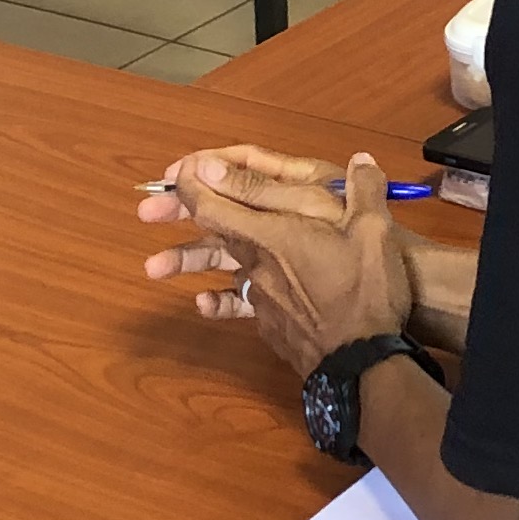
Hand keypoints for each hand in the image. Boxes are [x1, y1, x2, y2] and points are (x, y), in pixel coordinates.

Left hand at [138, 145, 411, 374]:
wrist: (361, 362)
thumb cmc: (365, 291)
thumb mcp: (372, 231)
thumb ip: (364, 189)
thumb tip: (361, 156)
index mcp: (274, 232)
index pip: (216, 201)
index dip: (192, 182)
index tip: (179, 169)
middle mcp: (259, 261)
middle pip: (211, 233)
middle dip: (181, 214)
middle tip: (146, 211)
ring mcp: (262, 294)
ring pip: (220, 268)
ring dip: (187, 261)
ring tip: (152, 268)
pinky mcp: (270, 322)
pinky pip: (239, 304)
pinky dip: (220, 300)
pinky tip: (203, 303)